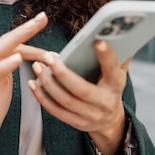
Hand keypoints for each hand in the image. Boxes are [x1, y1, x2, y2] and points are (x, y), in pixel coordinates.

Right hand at [0, 11, 52, 154]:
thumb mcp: (6, 79)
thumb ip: (13, 63)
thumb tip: (37, 53)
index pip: (11, 42)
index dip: (29, 35)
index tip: (44, 23)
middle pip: (5, 40)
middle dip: (25, 28)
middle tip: (42, 17)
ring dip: (17, 39)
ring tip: (33, 28)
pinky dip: (4, 65)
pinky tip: (17, 59)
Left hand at [28, 40, 129, 154]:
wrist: (110, 120)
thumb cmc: (110, 87)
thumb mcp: (118, 72)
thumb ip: (118, 54)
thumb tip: (122, 32)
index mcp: (116, 85)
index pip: (112, 70)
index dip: (106, 56)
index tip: (96, 41)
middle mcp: (104, 102)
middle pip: (81, 89)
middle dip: (62, 73)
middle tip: (47, 56)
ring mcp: (90, 115)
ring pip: (65, 100)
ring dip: (48, 83)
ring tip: (37, 66)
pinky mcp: (76, 122)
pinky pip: (56, 111)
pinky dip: (42, 97)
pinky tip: (33, 84)